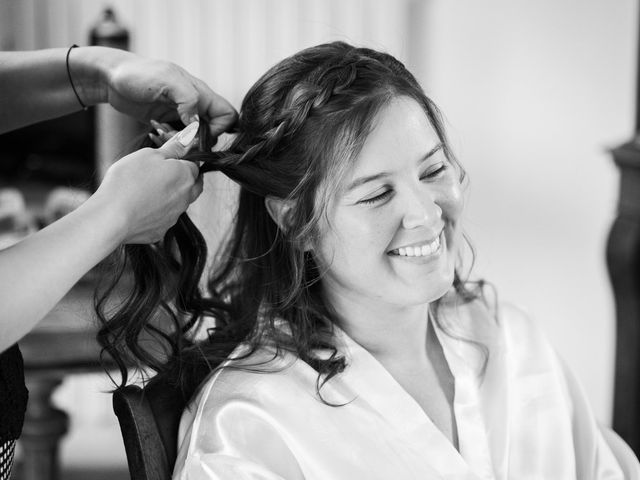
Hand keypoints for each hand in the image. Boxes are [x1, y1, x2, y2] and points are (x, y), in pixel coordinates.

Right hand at [92, 122, 203, 243]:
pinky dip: (155, 213)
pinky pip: (162, 219)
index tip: (170, 159)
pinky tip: (139, 208)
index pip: (194, 165)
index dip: (183, 160)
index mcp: (185, 176)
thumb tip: (190, 136)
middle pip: (193, 187)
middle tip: (167, 174)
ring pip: (178, 204)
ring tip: (147, 191)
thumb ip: (173, 147)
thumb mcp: (150, 155)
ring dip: (170, 196)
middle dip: (185, 179)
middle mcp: (185, 199)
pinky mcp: (161, 231)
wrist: (111, 216)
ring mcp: (174, 217)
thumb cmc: (129, 180)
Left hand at [95, 48, 236, 136]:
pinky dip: (168, 141)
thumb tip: (197, 122)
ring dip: (180, 142)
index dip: (219, 129)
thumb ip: (188, 98)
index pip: (228, 116)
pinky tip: (154, 131)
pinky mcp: (168, 124)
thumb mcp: (166, 81)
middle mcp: (195, 106)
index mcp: (200, 93)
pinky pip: (178, 140)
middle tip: (176, 137)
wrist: (111, 78)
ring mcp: (182, 116)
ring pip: (195, 139)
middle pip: (213, 132)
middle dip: (196, 140)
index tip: (198, 133)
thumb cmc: (138, 74)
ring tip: (161, 131)